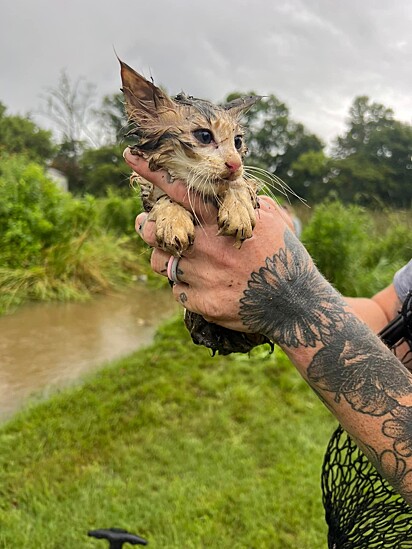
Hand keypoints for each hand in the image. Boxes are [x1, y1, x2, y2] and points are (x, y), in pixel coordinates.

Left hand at [124, 148, 297, 334]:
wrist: (295, 303)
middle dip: (147, 228)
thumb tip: (237, 189)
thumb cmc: (285, 256)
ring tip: (186, 261)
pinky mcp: (203, 303)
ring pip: (163, 265)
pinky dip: (186, 288)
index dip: (152, 173)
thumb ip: (247, 203)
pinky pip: (178, 292)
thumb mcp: (273, 220)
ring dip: (168, 261)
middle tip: (149, 227)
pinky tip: (205, 287)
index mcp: (219, 222)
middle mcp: (205, 246)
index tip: (129, 157)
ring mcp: (202, 276)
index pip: (179, 191)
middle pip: (155, 233)